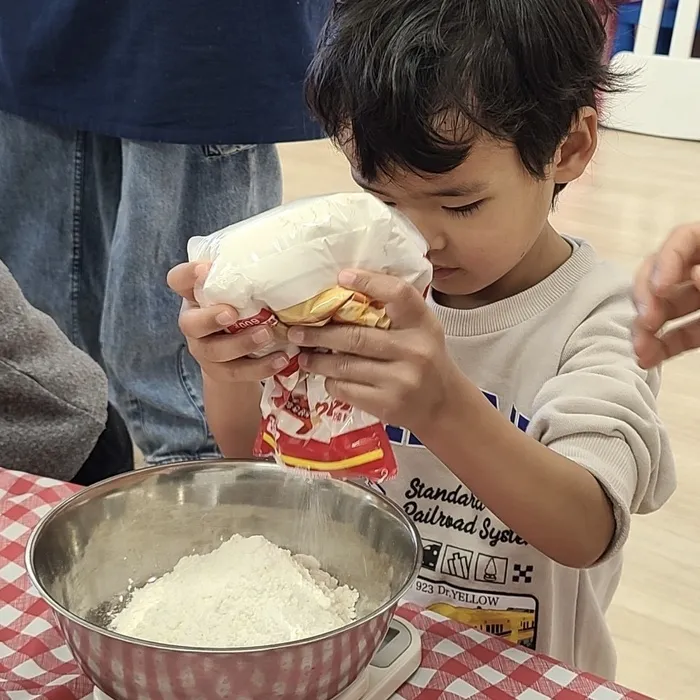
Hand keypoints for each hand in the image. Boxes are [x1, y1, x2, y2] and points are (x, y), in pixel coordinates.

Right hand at [166, 262, 288, 381]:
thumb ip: (246, 276)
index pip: (178, 280)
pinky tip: (281, 358)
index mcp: (194, 297)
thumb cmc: (242, 310)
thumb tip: (283, 250)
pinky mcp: (220, 372)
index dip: (188, 274)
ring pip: (215, 351)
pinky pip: (238, 372)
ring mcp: (204, 350)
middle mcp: (193, 324)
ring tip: (268, 334)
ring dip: (242, 343)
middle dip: (210, 318)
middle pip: (190, 324)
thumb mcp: (239, 292)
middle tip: (232, 313)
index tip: (207, 268)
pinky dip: (261, 367)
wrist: (239, 357)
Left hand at [287, 270, 466, 435]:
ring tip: (304, 354)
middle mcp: (414, 350)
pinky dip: (331, 381)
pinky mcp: (387, 404)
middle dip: (319, 333)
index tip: (341, 277)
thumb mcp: (419, 329)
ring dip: (318, 360)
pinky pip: (346, 389)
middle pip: (356, 336)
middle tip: (296, 330)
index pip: (398, 294)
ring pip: (345, 365)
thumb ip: (392, 311)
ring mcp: (401, 380)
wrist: (443, 405)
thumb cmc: (424, 358)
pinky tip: (327, 377)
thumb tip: (342, 287)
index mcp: (422, 324)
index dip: (369, 282)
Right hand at [634, 222, 699, 367]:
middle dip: (646, 298)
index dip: (666, 261)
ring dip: (645, 329)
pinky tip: (648, 358)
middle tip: (646, 320)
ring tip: (640, 349)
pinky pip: (680, 334)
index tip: (660, 288)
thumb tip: (694, 273)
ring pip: (663, 307)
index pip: (683, 238)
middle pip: (662, 273)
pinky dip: (662, 346)